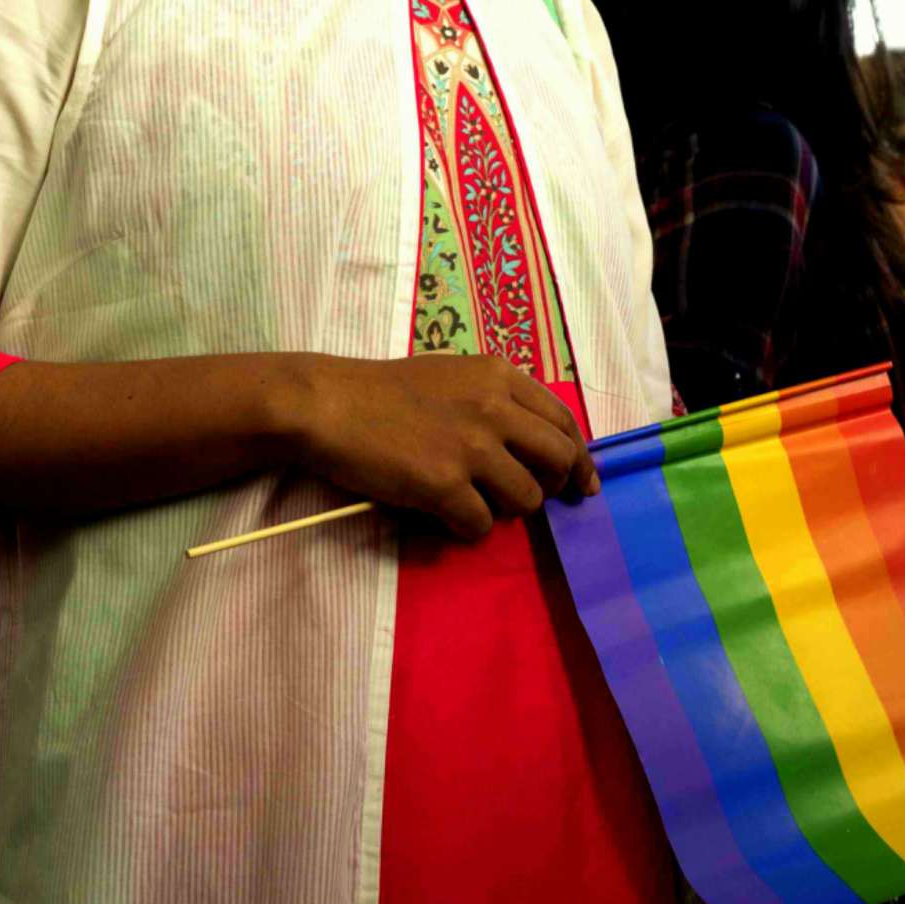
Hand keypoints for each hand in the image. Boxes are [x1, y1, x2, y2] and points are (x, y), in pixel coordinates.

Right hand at [278, 354, 592, 540]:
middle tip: (539, 500)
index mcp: (498, 377)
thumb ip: (492, 397)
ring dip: (507, 510)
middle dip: (556, 487)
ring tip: (477, 505)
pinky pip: (481, 523)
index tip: (579, 481)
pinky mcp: (443, 485)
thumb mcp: (450, 374)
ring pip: (526, 498)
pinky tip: (448, 520)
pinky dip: (469, 529)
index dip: (579, 456)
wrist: (325, 405)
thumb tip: (527, 439)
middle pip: (559, 460)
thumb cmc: (379, 390)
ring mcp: (471, 448)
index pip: (563, 420)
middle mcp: (494, 410)